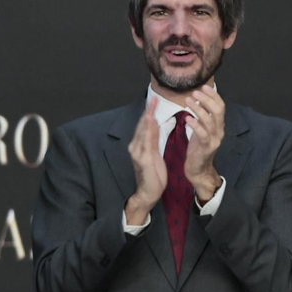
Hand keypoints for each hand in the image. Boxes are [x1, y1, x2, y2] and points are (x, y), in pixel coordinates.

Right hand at [125, 96, 167, 225]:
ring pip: (143, 130)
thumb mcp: (154, 157)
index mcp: (139, 146)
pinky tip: (152, 121)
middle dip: (149, 111)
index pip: (145, 127)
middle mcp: (135, 147)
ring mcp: (137, 152)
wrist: (148, 193)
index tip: (155, 102)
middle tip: (154, 98)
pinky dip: (148, 129)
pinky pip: (146, 141)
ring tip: (153, 105)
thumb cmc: (153, 177)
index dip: (149, 114)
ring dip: (149, 116)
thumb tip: (156, 130)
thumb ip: (153, 143)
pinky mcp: (142, 158)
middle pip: (142, 126)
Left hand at [183, 85, 225, 202]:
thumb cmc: (197, 148)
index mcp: (218, 125)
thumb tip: (198, 99)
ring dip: (199, 109)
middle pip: (217, 110)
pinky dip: (195, 125)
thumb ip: (202, 117)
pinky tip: (187, 119)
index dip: (213, 95)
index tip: (204, 86)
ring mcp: (214, 139)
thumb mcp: (200, 130)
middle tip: (195, 92)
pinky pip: (202, 134)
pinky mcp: (207, 148)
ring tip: (188, 101)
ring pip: (210, 120)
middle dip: (207, 99)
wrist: (198, 169)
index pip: (220, 106)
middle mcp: (219, 131)